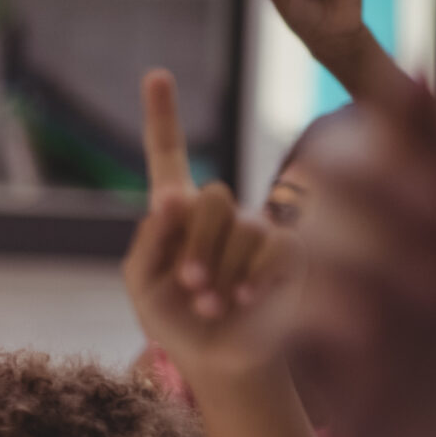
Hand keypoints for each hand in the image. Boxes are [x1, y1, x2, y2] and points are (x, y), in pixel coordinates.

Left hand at [125, 70, 297, 378]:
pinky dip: (251, 276)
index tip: (156, 74)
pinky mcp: (292, 250)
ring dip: (219, 269)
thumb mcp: (143, 284)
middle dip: (196, 245)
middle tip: (189, 287)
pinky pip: (274, 246)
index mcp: (178, 213)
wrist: (219, 362)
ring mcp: (261, 228)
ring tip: (213, 304)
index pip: (169, 156)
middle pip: (212, 196)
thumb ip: (150, 240)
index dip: (164, 115)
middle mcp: (222, 213)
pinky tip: (243, 300)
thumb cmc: (176, 325)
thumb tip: (172, 197)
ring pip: (243, 226)